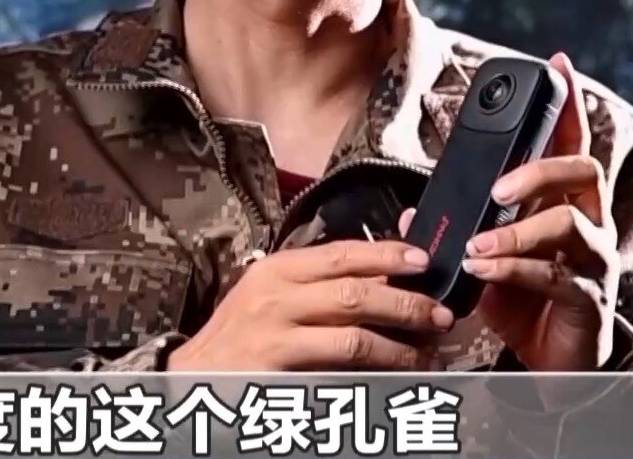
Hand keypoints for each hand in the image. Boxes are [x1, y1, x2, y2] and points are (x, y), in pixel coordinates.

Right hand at [167, 240, 456, 371]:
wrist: (192, 377)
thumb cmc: (238, 335)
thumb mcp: (270, 297)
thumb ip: (317, 286)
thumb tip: (383, 279)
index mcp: (276, 270)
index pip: (341, 254)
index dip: (386, 255)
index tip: (422, 261)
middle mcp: (275, 297)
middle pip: (355, 294)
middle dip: (405, 304)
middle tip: (440, 315)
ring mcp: (276, 337)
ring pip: (354, 338)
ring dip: (399, 347)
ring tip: (427, 353)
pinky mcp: (279, 374)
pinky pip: (337, 375)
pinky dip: (374, 376)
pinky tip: (395, 378)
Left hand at [399, 52, 620, 371]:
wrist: (554, 369)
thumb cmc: (523, 302)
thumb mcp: (486, 257)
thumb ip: (457, 229)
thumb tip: (409, 212)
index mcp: (563, 202)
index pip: (568, 144)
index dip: (566, 105)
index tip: (557, 63)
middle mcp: (587, 222)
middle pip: (581, 170)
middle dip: (539, 168)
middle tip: (499, 184)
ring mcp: (593, 260)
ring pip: (569, 223)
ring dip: (517, 230)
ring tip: (476, 243)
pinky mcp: (588, 299)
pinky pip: (555, 274)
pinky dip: (514, 268)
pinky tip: (482, 268)